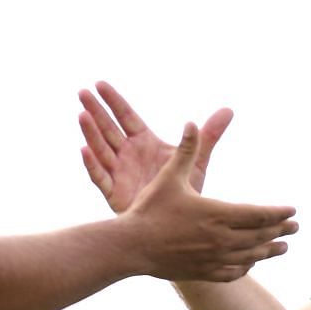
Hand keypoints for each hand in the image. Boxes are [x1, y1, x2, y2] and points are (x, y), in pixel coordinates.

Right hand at [78, 81, 230, 213]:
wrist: (177, 225)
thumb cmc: (184, 192)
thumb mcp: (196, 161)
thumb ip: (207, 136)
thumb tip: (228, 110)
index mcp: (145, 143)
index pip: (127, 117)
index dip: (114, 101)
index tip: (100, 83)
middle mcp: (129, 155)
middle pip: (109, 129)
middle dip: (96, 112)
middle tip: (82, 93)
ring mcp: (120, 173)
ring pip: (102, 149)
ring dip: (91, 133)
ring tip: (82, 116)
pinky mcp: (115, 193)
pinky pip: (101, 177)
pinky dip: (92, 164)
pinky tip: (84, 151)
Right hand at [115, 124, 297, 281]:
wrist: (131, 246)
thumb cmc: (150, 209)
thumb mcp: (169, 177)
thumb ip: (185, 151)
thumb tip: (192, 122)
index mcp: (216, 213)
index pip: (259, 214)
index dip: (279, 213)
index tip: (292, 210)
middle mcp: (220, 238)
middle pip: (260, 236)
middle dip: (281, 231)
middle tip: (295, 227)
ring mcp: (213, 258)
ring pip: (250, 256)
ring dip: (269, 251)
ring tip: (283, 248)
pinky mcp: (203, 272)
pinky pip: (233, 272)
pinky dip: (246, 267)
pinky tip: (250, 262)